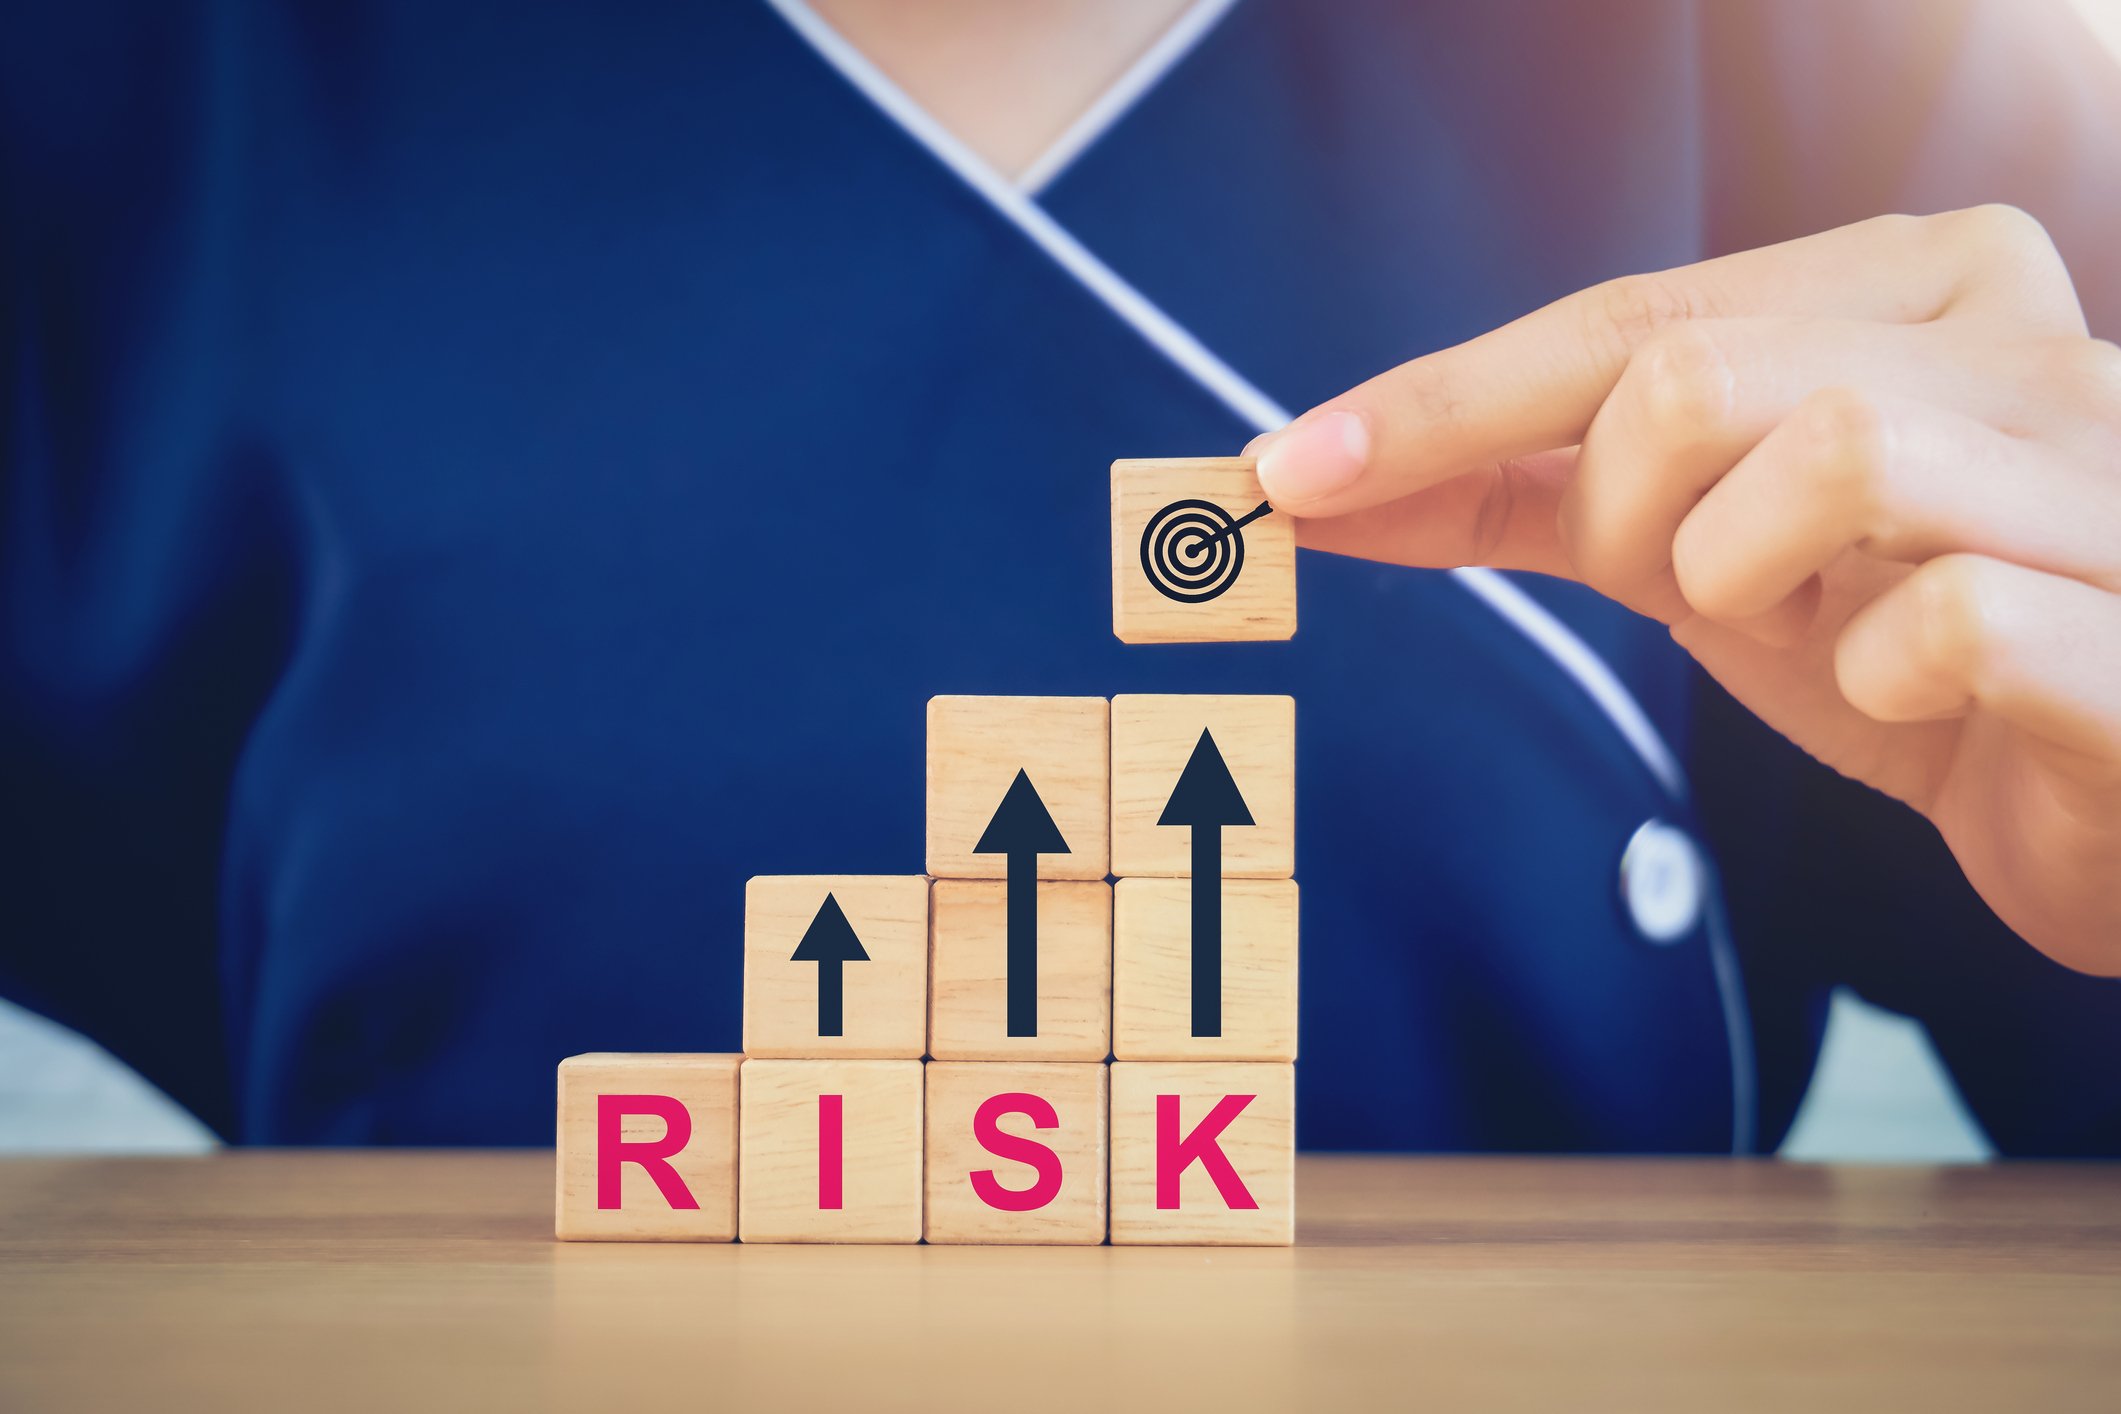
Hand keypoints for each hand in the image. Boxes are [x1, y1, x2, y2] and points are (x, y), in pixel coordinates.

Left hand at [1251, 208, 2120, 972]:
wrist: (2104, 799)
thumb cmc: (1902, 660)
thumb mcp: (1705, 552)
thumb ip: (1532, 493)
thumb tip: (1308, 477)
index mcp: (1918, 285)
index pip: (1627, 317)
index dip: (1442, 401)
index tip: (1286, 471)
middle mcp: (2026, 338)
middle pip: (1693, 378)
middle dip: (1632, 520)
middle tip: (1700, 592)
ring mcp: (2107, 468)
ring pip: (1821, 454)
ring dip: (1753, 587)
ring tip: (1819, 629)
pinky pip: (1939, 618)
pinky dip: (1877, 679)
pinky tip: (1925, 697)